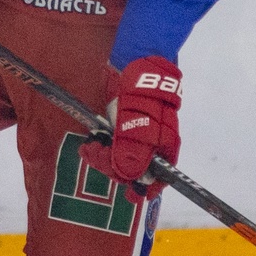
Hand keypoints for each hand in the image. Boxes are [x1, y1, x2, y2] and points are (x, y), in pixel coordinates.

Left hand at [100, 56, 181, 189]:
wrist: (135, 61)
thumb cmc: (141, 90)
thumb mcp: (136, 120)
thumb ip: (133, 148)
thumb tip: (130, 177)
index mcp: (165, 145)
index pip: (161, 176)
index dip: (145, 188)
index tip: (131, 194)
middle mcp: (154, 145)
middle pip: (137, 171)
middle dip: (114, 169)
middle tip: (94, 155)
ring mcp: (139, 137)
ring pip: (122, 160)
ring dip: (104, 159)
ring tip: (89, 147)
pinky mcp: (124, 130)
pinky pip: (114, 148)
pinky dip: (101, 149)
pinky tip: (91, 144)